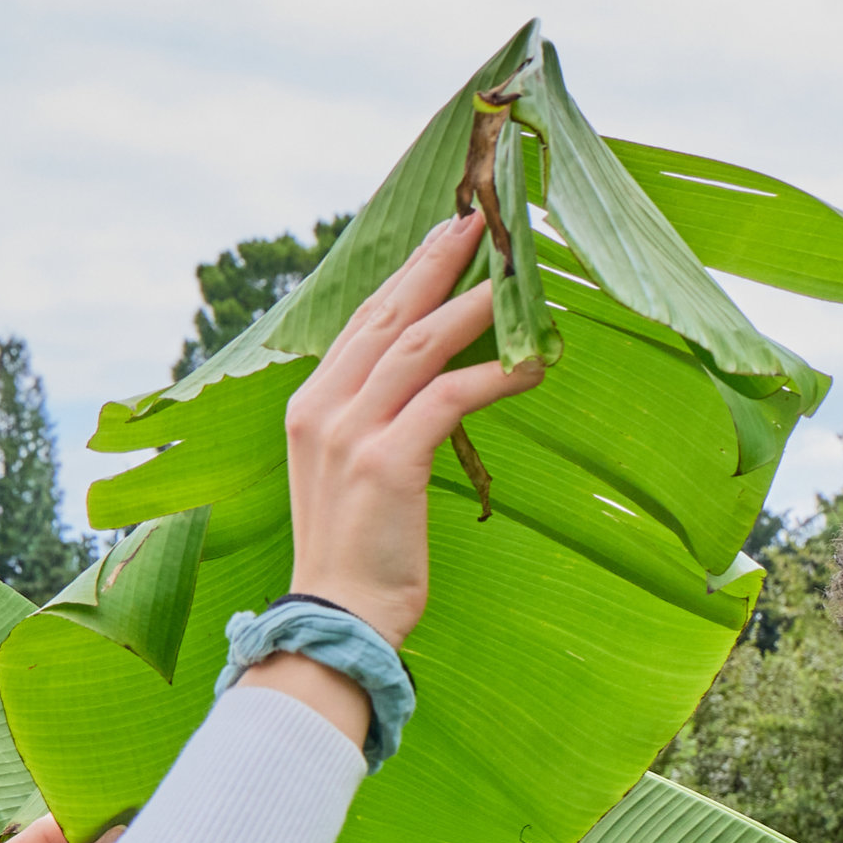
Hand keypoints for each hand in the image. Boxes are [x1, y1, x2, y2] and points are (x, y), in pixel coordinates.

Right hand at [273, 210, 533, 648]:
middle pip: (387, 313)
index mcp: (311, 406)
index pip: (363, 320)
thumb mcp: (353, 473)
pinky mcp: (387, 461)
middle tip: (480, 221)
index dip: (408, 273)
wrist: (334, 621)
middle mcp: (323, 407)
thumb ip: (376, 422)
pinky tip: (532, 365)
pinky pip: (448, 398)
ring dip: (472, 305)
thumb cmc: (356, 556)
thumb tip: (430, 384)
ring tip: (515, 278)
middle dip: (437, 262)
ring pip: (419, 343)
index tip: (445, 236)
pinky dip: (494, 375)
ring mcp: (351, 432)